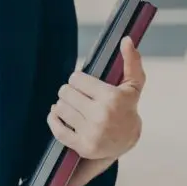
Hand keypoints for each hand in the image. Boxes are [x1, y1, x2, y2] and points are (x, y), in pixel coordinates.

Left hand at [47, 36, 144, 160]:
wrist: (128, 141)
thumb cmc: (127, 108)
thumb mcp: (133, 85)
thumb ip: (131, 61)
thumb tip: (126, 39)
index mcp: (112, 97)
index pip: (76, 78)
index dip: (78, 79)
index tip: (84, 83)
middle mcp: (101, 116)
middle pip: (65, 92)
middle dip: (69, 91)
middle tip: (77, 96)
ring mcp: (91, 133)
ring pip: (60, 109)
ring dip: (62, 105)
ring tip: (72, 106)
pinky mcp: (82, 146)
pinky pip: (57, 129)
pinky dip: (53, 119)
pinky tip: (57, 114)